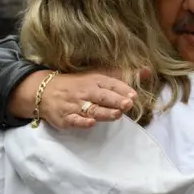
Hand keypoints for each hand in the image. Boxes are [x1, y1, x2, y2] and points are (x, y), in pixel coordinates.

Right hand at [10, 70, 141, 128]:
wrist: (45, 91)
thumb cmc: (77, 84)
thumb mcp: (98, 76)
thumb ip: (122, 76)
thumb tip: (148, 71)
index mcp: (94, 80)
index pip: (109, 84)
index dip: (121, 89)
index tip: (133, 95)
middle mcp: (85, 91)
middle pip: (102, 96)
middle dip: (115, 100)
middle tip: (128, 104)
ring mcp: (75, 105)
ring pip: (91, 109)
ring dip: (104, 112)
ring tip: (117, 114)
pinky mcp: (65, 118)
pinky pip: (74, 120)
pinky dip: (82, 122)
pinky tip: (91, 123)